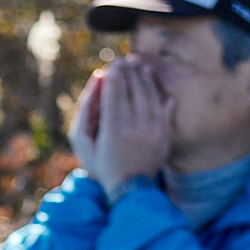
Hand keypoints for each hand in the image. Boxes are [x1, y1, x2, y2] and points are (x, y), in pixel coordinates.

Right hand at [68, 60, 171, 191]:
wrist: (130, 189)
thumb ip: (88, 113)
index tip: (112, 63)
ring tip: (139, 65)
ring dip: (143, 77)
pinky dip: (158, 92)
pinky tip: (153, 82)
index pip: (114, 93)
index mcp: (113, 129)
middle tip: (124, 60)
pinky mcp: (163, 135)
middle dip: (128, 72)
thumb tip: (100, 83)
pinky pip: (163, 107)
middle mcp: (133, 127)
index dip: (114, 75)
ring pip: (149, 95)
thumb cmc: (103, 165)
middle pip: (133, 90)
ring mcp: (151, 131)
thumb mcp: (86, 144)